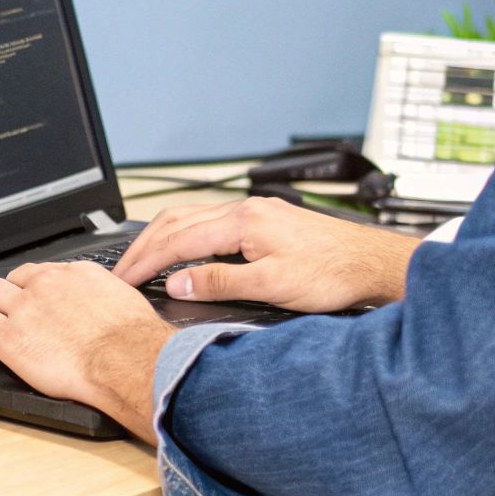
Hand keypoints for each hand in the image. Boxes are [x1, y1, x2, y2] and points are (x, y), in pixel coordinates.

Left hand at [0, 261, 173, 443]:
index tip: (29, 290)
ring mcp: (24, 307)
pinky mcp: (7, 333)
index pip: (46, 272)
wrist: (125, 359)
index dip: (32, 283)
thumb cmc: (134, 341)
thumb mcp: (126, 304)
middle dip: (1, 286)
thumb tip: (110, 309)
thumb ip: (108, 301)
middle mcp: (47, 284)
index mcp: (77, 276)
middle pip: (13, 277)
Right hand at [112, 197, 420, 312]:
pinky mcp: (265, 219)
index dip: (146, 263)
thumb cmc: (333, 274)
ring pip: (192, 216)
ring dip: (162, 237)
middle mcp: (245, 209)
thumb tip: (178, 283)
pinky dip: (185, 234)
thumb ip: (220, 282)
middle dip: (144, 247)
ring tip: (141, 259)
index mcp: (243, 221)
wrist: (373, 264)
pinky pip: (210, 220)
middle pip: (178, 221)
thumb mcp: (273, 286)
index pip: (178, 240)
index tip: (124, 281)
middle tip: (121, 271)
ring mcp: (255, 211)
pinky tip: (183, 248)